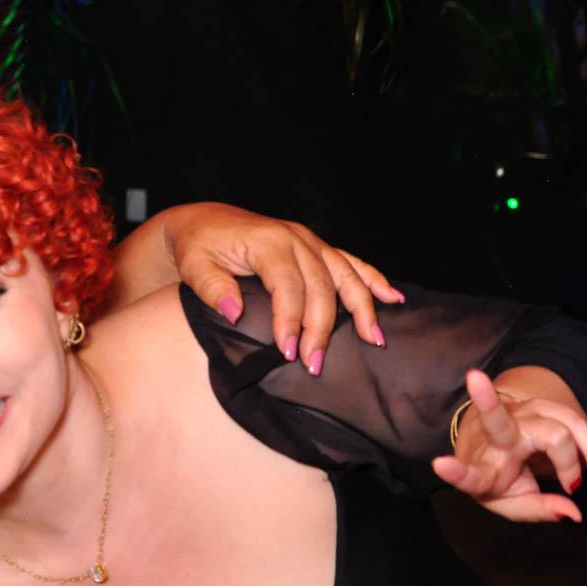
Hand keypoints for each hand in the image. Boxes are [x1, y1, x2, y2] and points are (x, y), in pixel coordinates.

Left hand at [162, 203, 402, 370]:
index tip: (288, 353)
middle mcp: (295, 238)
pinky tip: (393, 298)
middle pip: (321, 287)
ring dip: (362, 308)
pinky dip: (374, 279)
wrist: (201, 221)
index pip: (288, 286)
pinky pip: (350, 262)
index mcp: (267, 242)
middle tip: (316, 364)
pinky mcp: (315, 246)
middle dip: (321, 329)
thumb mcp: (194, 266)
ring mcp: (309, 241)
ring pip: (345, 275)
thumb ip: (213, 288)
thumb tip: (234, 313)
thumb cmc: (196, 245)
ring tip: (374, 340)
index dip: (291, 321)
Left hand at [431, 369, 586, 522]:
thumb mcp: (514, 503)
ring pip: (559, 425)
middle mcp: (493, 436)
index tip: (440, 465)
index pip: (468, 474)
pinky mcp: (541, 406)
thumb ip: (539, 510)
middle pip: (498, 420)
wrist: (503, 446)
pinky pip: (576, 420)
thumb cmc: (503, 480)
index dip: (455, 472)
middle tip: (480, 386)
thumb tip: (573, 513)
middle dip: (486, 402)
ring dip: (585, 453)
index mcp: (480, 468)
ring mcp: (517, 414)